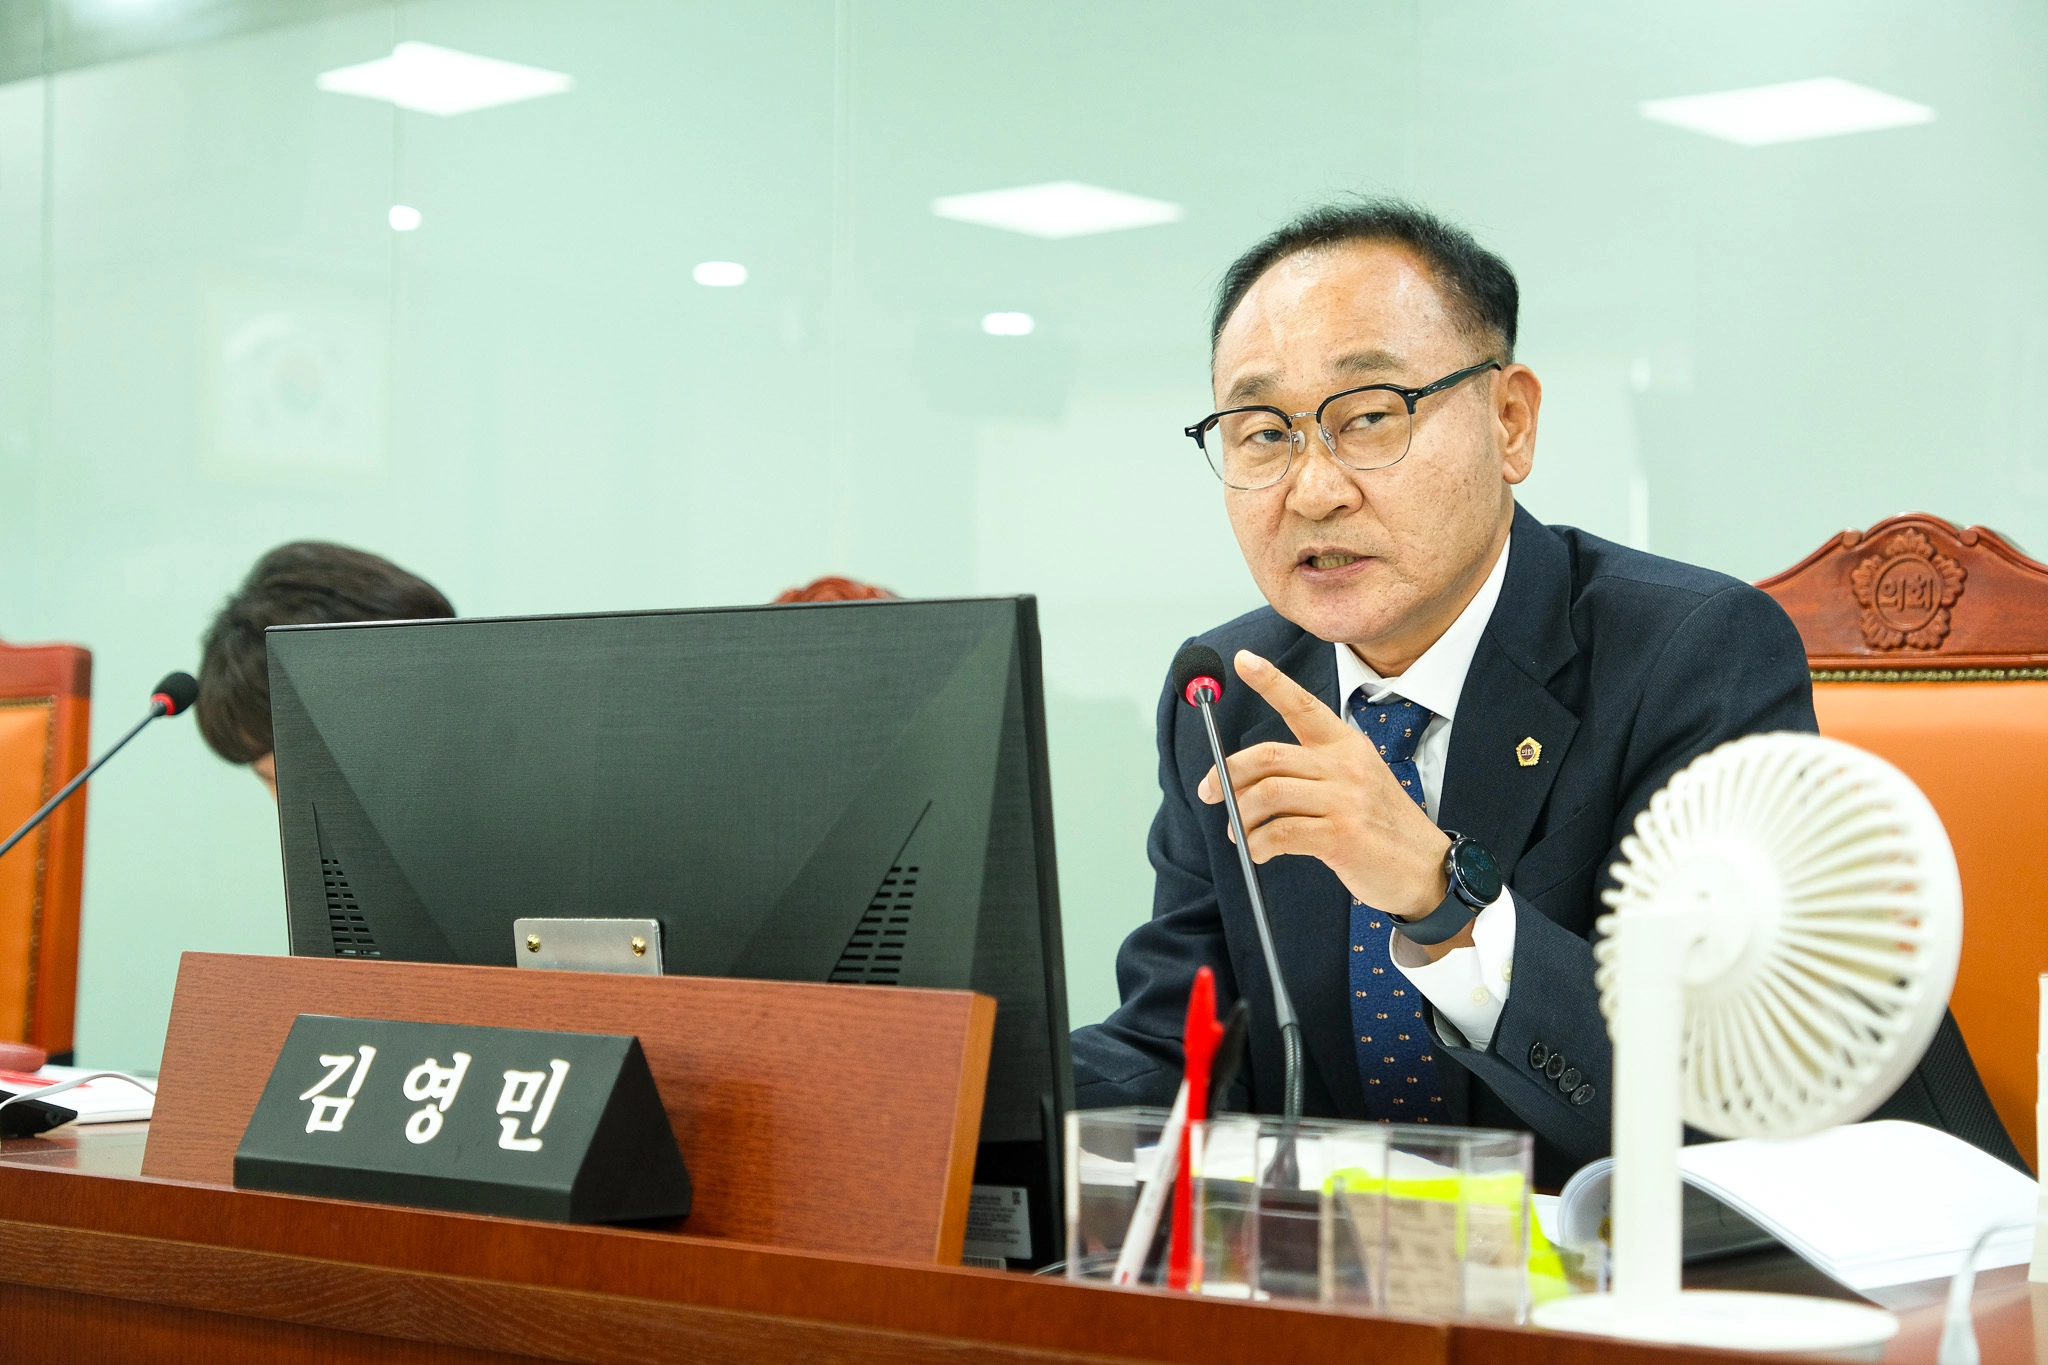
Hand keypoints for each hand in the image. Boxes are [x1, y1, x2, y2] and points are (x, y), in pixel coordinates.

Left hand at [1196, 650, 1472, 958]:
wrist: (1427, 870)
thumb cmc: (1381, 829)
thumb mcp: (1355, 784)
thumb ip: (1309, 774)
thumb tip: (1245, 782)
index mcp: (1347, 746)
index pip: (1303, 705)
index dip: (1270, 681)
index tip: (1243, 659)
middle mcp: (1346, 766)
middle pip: (1267, 756)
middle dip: (1227, 773)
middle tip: (1210, 792)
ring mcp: (1345, 800)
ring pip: (1267, 794)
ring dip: (1240, 816)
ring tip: (1240, 834)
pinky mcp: (1341, 835)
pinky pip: (1278, 832)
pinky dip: (1257, 844)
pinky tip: (1259, 851)